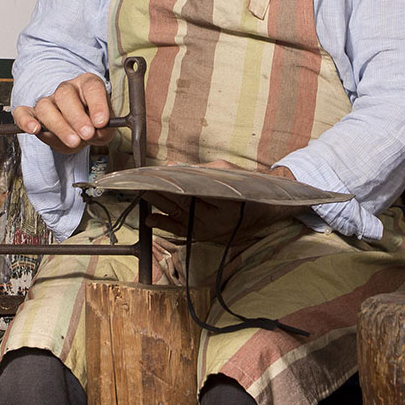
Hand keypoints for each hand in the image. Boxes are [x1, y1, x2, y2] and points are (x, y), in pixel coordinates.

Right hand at [12, 72, 114, 152]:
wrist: (82, 132)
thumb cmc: (94, 125)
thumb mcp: (106, 128)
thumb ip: (105, 130)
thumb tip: (98, 131)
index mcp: (88, 85)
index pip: (92, 88)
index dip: (97, 104)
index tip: (101, 122)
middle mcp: (67, 89)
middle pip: (65, 96)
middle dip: (77, 117)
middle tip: (87, 134)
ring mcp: (48, 100)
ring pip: (45, 106)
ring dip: (59, 126)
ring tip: (73, 141)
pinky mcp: (33, 114)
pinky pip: (23, 112)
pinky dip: (25, 120)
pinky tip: (34, 129)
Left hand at [145, 160, 299, 242]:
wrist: (265, 212)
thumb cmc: (247, 186)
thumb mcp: (226, 171)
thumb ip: (199, 170)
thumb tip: (171, 167)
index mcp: (222, 201)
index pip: (188, 189)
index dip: (167, 182)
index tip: (152, 174)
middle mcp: (215, 220)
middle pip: (180, 204)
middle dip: (158, 193)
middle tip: (140, 183)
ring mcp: (209, 231)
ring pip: (177, 218)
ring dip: (157, 207)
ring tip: (142, 196)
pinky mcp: (205, 237)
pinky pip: (181, 231)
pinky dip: (165, 225)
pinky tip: (150, 219)